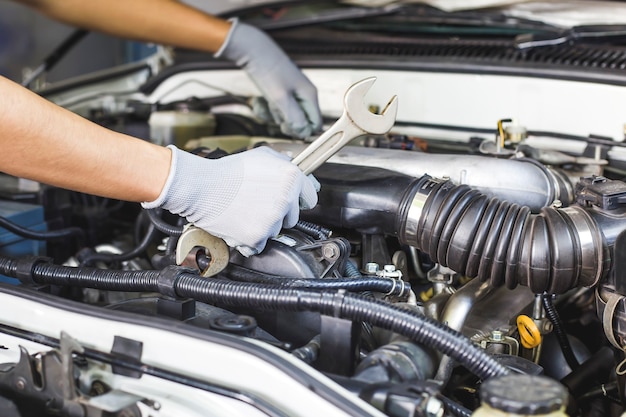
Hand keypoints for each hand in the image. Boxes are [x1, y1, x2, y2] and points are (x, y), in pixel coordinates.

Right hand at [142, 146, 317, 255]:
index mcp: (291, 177)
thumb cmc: (228, 171)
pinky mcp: (258, 237)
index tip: (293, 202)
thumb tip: (298, 169)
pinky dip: (250, 239)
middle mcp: (286, 199)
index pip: (310, 197)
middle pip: (293, 218)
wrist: (201, 187)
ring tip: (245, 210)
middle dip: (279, 214)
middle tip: (257, 204)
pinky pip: (260, 244)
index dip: (299, 200)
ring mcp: (272, 220)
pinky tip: (240, 223)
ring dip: (263, 226)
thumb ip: (284, 163)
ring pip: (276, 231)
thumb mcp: (261, 155)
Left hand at [216, 19, 321, 138]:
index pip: (315, 124)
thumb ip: (294, 117)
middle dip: (285, 123)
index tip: (285, 127)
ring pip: (287, 116)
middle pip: (300, 122)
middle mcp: (304, 95)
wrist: (252, 50)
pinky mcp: (282, 92)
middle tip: (273, 115)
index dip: (301, 130)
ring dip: (273, 115)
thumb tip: (305, 133)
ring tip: (262, 103)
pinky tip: (260, 101)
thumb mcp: (280, 98)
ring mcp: (293, 93)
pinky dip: (268, 108)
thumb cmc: (268, 71)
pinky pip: (278, 108)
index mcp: (310, 95)